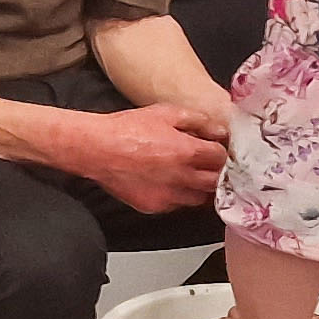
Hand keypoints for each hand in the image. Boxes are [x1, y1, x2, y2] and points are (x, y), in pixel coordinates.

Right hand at [77, 101, 229, 215]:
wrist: (97, 148)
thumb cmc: (126, 129)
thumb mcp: (165, 112)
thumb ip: (198, 120)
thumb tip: (218, 130)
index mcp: (188, 151)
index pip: (221, 158)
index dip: (221, 153)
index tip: (217, 151)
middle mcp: (182, 177)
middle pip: (216, 182)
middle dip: (216, 174)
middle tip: (210, 167)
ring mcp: (168, 195)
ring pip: (200, 199)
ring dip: (200, 189)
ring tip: (191, 177)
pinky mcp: (154, 206)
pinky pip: (176, 206)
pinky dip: (178, 197)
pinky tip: (170, 184)